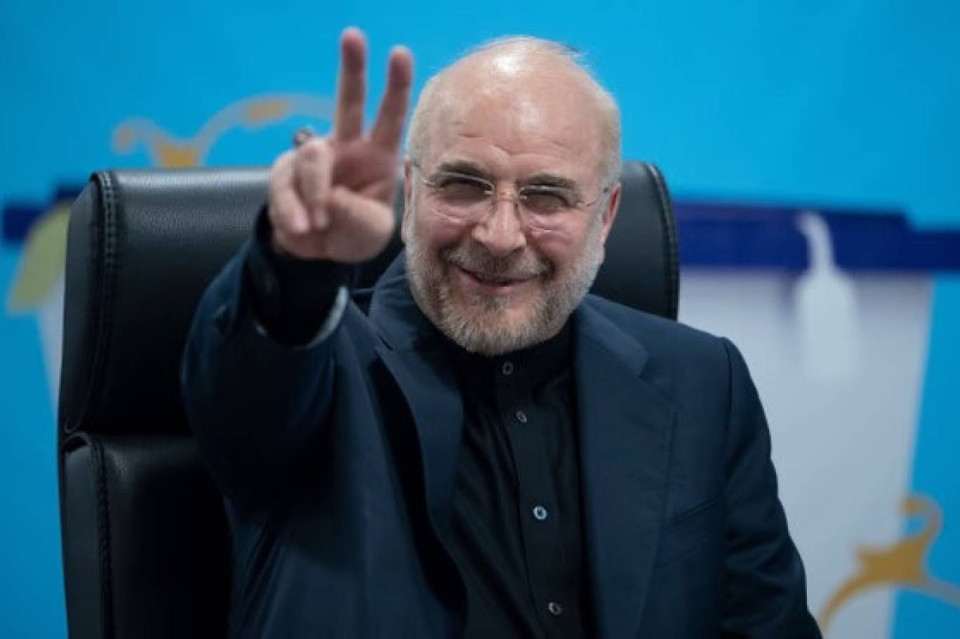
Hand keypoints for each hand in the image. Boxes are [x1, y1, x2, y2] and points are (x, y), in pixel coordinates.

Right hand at [268, 28, 412, 261]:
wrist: (318, 252)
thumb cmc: (354, 234)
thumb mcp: (370, 233)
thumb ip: (358, 215)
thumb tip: (330, 195)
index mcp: (379, 156)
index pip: (391, 117)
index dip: (396, 87)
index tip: (400, 53)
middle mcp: (347, 147)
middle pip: (347, 101)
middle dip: (351, 67)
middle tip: (354, 34)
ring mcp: (314, 156)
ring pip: (312, 159)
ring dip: (315, 197)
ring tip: (319, 226)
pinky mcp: (286, 172)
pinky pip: (286, 185)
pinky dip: (293, 211)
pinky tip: (302, 228)